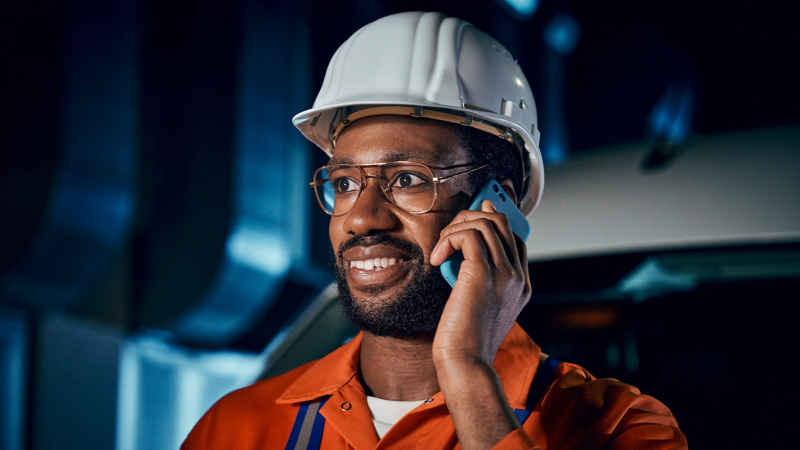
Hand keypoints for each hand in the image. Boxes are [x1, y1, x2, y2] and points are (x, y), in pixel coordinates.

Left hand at [429, 200, 530, 366]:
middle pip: (502, 222)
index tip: (471, 217)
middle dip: (471, 218)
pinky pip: (469, 234)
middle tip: (449, 235)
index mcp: (521, 286)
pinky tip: (438, 258)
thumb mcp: (478, 305)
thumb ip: (479, 280)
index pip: (515, 238)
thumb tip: (464, 249)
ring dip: (456, 227)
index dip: (492, 222)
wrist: (466, 363)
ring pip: (486, 222)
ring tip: (441, 249)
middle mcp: (518, 277)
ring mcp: (504, 274)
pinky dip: (449, 238)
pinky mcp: (483, 274)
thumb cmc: (465, 339)